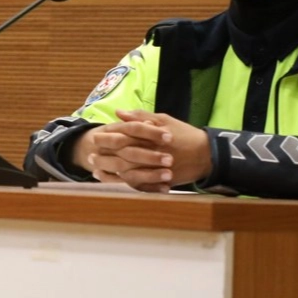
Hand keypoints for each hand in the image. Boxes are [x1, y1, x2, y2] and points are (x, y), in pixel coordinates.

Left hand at [81, 109, 211, 192]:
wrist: (206, 155)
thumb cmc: (184, 134)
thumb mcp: (164, 119)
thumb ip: (140, 116)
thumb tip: (118, 113)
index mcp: (151, 135)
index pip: (124, 135)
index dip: (108, 136)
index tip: (95, 136)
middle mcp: (152, 152)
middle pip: (122, 154)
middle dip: (104, 154)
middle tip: (91, 153)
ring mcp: (155, 169)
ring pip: (127, 171)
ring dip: (109, 170)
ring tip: (95, 169)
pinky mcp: (159, 181)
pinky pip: (136, 185)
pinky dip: (121, 183)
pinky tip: (111, 181)